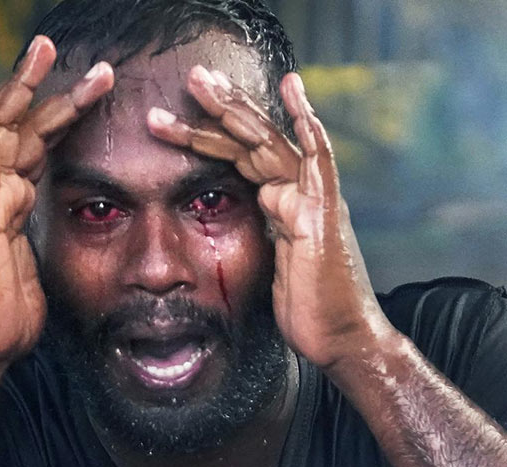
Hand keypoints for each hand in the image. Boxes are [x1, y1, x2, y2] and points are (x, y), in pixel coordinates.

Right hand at [0, 36, 113, 365]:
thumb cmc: (8, 314)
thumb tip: (64, 228)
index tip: (97, 92)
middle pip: (29, 128)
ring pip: (9, 129)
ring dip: (25, 86)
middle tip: (87, 61)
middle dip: (55, 90)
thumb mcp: (39, 266)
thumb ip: (43, 236)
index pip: (44, 147)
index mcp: (18, 202)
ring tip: (43, 47)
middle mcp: (0, 191)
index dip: (69, 116)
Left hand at [147, 66, 392, 367]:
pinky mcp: (323, 213)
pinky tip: (293, 89)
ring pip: (268, 142)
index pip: (240, 156)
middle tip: (191, 78)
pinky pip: (317, 160)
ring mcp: (310, 199)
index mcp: (278, 203)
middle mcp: (295, 193)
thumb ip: (260, 232)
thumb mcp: (267, 264)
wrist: (340, 339)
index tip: (175, 117)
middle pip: (251, 140)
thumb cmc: (306, 307)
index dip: (209, 134)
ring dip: (236, 110)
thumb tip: (243, 214)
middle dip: (217, 109)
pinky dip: (306, 123)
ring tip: (205, 81)